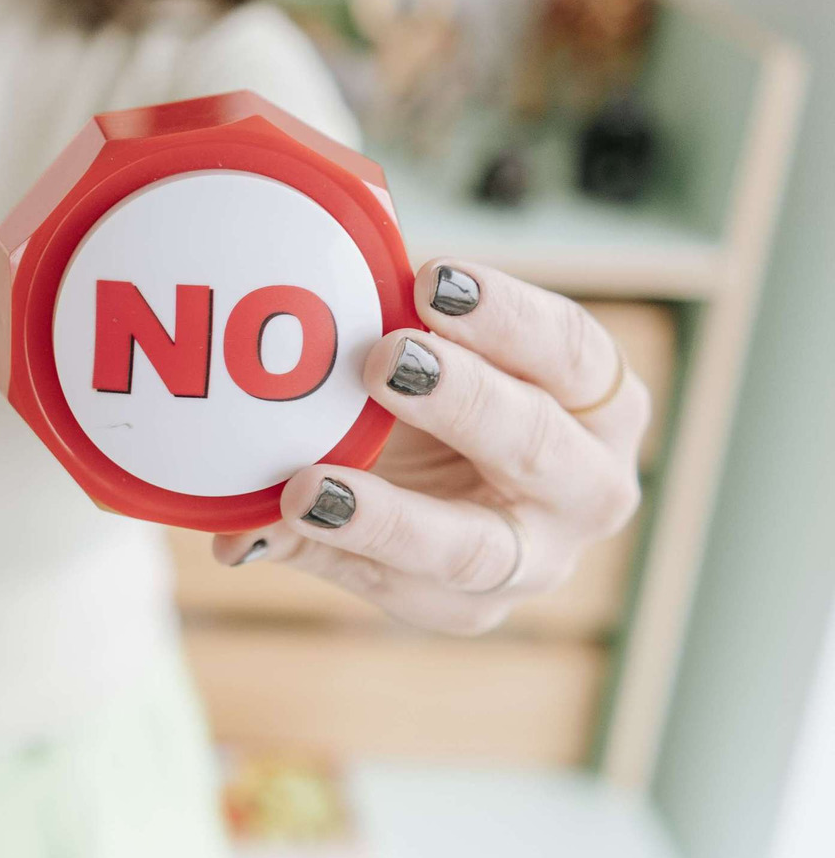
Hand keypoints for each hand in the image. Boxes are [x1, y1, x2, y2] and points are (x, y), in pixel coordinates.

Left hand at [212, 260, 648, 634]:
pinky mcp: (463, 610)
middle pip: (535, 447)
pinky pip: (389, 588)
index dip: (507, 316)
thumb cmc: (450, 394)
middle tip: (381, 360)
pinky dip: (317, 554)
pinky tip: (254, 534)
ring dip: (384, 518)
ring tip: (307, 488)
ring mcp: (533, 563)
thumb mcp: (444, 349)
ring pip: (469, 550)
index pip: (573, 352)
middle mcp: (589, 490)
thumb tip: (340, 247)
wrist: (448, 490)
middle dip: (460, 400)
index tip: (431, 279)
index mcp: (603, 403)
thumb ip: (401, 311)